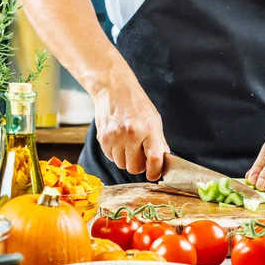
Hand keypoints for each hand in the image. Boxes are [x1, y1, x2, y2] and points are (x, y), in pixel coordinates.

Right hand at [93, 66, 168, 180]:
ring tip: (128, 144)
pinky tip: (119, 140)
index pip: (154, 159)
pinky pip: (110, 157)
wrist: (114, 89)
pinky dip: (115, 153)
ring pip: (121, 164)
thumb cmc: (136, 104)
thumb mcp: (154, 119)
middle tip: (140, 155)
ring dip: (126, 159)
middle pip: (134, 167)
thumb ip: (159, 142)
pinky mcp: (103, 138)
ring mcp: (115, 136)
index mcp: (149, 129)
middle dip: (138, 165)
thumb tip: (162, 161)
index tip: (154, 174)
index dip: (155, 172)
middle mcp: (132, 134)